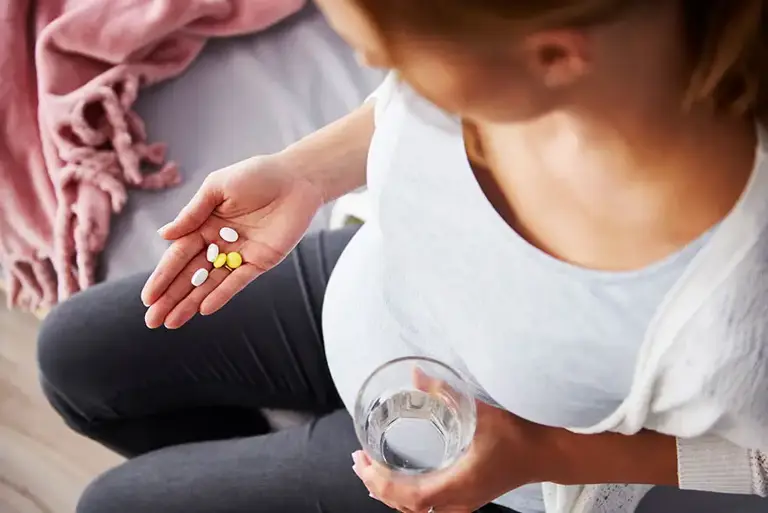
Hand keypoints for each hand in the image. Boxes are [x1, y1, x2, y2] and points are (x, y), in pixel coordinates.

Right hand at [141, 155, 323, 328]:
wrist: (297, 178)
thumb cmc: (256, 175)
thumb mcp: (218, 187)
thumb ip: (193, 213)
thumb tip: (163, 236)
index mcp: (204, 224)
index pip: (178, 255)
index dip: (163, 276)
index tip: (148, 297)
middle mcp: (219, 243)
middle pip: (190, 275)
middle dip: (171, 297)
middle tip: (152, 321)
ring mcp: (239, 254)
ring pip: (211, 283)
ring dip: (190, 303)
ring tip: (171, 323)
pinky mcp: (260, 261)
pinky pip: (238, 281)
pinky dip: (221, 295)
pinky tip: (203, 309)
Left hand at [353, 379, 555, 512]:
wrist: (547, 453)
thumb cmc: (517, 435)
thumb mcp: (478, 410)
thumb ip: (445, 392)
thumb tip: (415, 375)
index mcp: (458, 484)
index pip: (410, 497)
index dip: (381, 483)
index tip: (363, 462)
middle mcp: (458, 500)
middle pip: (408, 508)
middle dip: (378, 487)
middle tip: (360, 462)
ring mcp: (464, 503)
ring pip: (418, 511)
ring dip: (392, 495)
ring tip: (373, 473)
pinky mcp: (469, 498)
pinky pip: (430, 507)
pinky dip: (409, 498)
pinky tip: (402, 481)